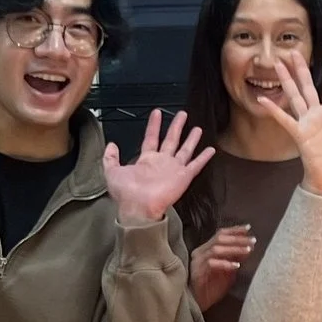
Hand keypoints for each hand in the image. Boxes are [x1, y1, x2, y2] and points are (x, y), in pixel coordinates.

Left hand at [104, 109, 213, 225]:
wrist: (138, 208)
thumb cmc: (126, 194)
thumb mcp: (111, 171)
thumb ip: (110, 157)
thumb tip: (111, 145)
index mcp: (146, 160)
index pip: (151, 137)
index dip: (154, 125)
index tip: (157, 113)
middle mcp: (161, 163)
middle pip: (171, 140)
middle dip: (177, 126)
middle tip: (182, 114)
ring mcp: (173, 169)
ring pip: (185, 150)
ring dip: (191, 139)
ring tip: (197, 128)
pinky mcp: (183, 177)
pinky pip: (196, 165)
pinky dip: (204, 158)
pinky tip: (210, 150)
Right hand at [189, 225, 254, 309]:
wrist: (198, 305)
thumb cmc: (212, 289)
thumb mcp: (228, 272)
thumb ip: (236, 259)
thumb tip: (249, 248)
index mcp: (206, 249)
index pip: (220, 234)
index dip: (234, 230)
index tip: (248, 228)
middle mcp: (200, 252)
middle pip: (219, 239)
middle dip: (238, 238)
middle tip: (252, 241)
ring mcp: (197, 262)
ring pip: (216, 249)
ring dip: (234, 248)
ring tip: (248, 250)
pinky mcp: (197, 273)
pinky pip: (212, 263)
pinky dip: (225, 263)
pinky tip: (236, 265)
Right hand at [252, 48, 321, 197]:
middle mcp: (317, 114)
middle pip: (308, 86)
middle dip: (301, 68)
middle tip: (292, 52)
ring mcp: (306, 122)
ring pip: (295, 95)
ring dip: (287, 80)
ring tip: (278, 64)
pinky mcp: (299, 133)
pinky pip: (284, 118)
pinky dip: (274, 109)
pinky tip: (263, 99)